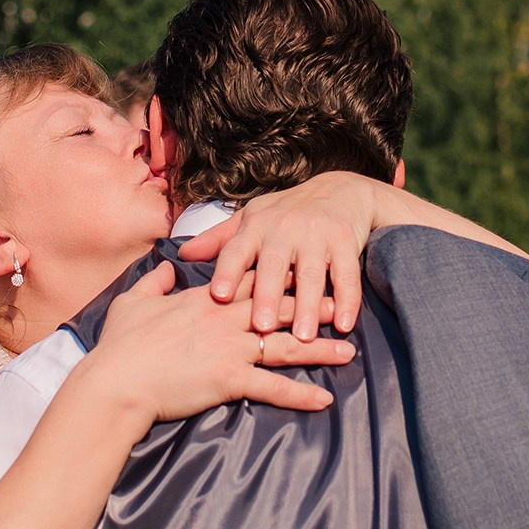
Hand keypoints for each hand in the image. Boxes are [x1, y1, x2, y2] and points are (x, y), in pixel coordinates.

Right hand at [89, 262, 356, 424]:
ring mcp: (230, 348)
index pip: (250, 281)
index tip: (304, 268)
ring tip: (349, 352)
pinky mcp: (229, 378)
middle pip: (279, 308)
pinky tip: (324, 400)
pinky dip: (300, 395)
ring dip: (320, 350)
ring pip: (286, 345)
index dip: (279, 275)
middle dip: (314, 305)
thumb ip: (154, 282)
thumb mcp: (132, 303)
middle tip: (343, 304)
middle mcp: (224, 319)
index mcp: (205, 300)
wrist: (115, 381)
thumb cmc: (120, 346)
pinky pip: (273, 387)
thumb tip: (167, 266)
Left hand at [178, 172, 378, 339]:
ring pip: (312, 275)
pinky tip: (344, 325)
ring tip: (303, 338)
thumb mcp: (252, 219)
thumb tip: (180, 255)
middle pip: (274, 266)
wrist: (340, 190)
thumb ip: (219, 240)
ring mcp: (317, 235)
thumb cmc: (287, 212)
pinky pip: (347, 276)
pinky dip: (347, 301)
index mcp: (256, 226)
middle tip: (261, 327)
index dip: (227, 272)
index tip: (218, 296)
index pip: (237, 250)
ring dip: (308, 307)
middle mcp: (285, 228)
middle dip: (268, 297)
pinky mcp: (346, 242)